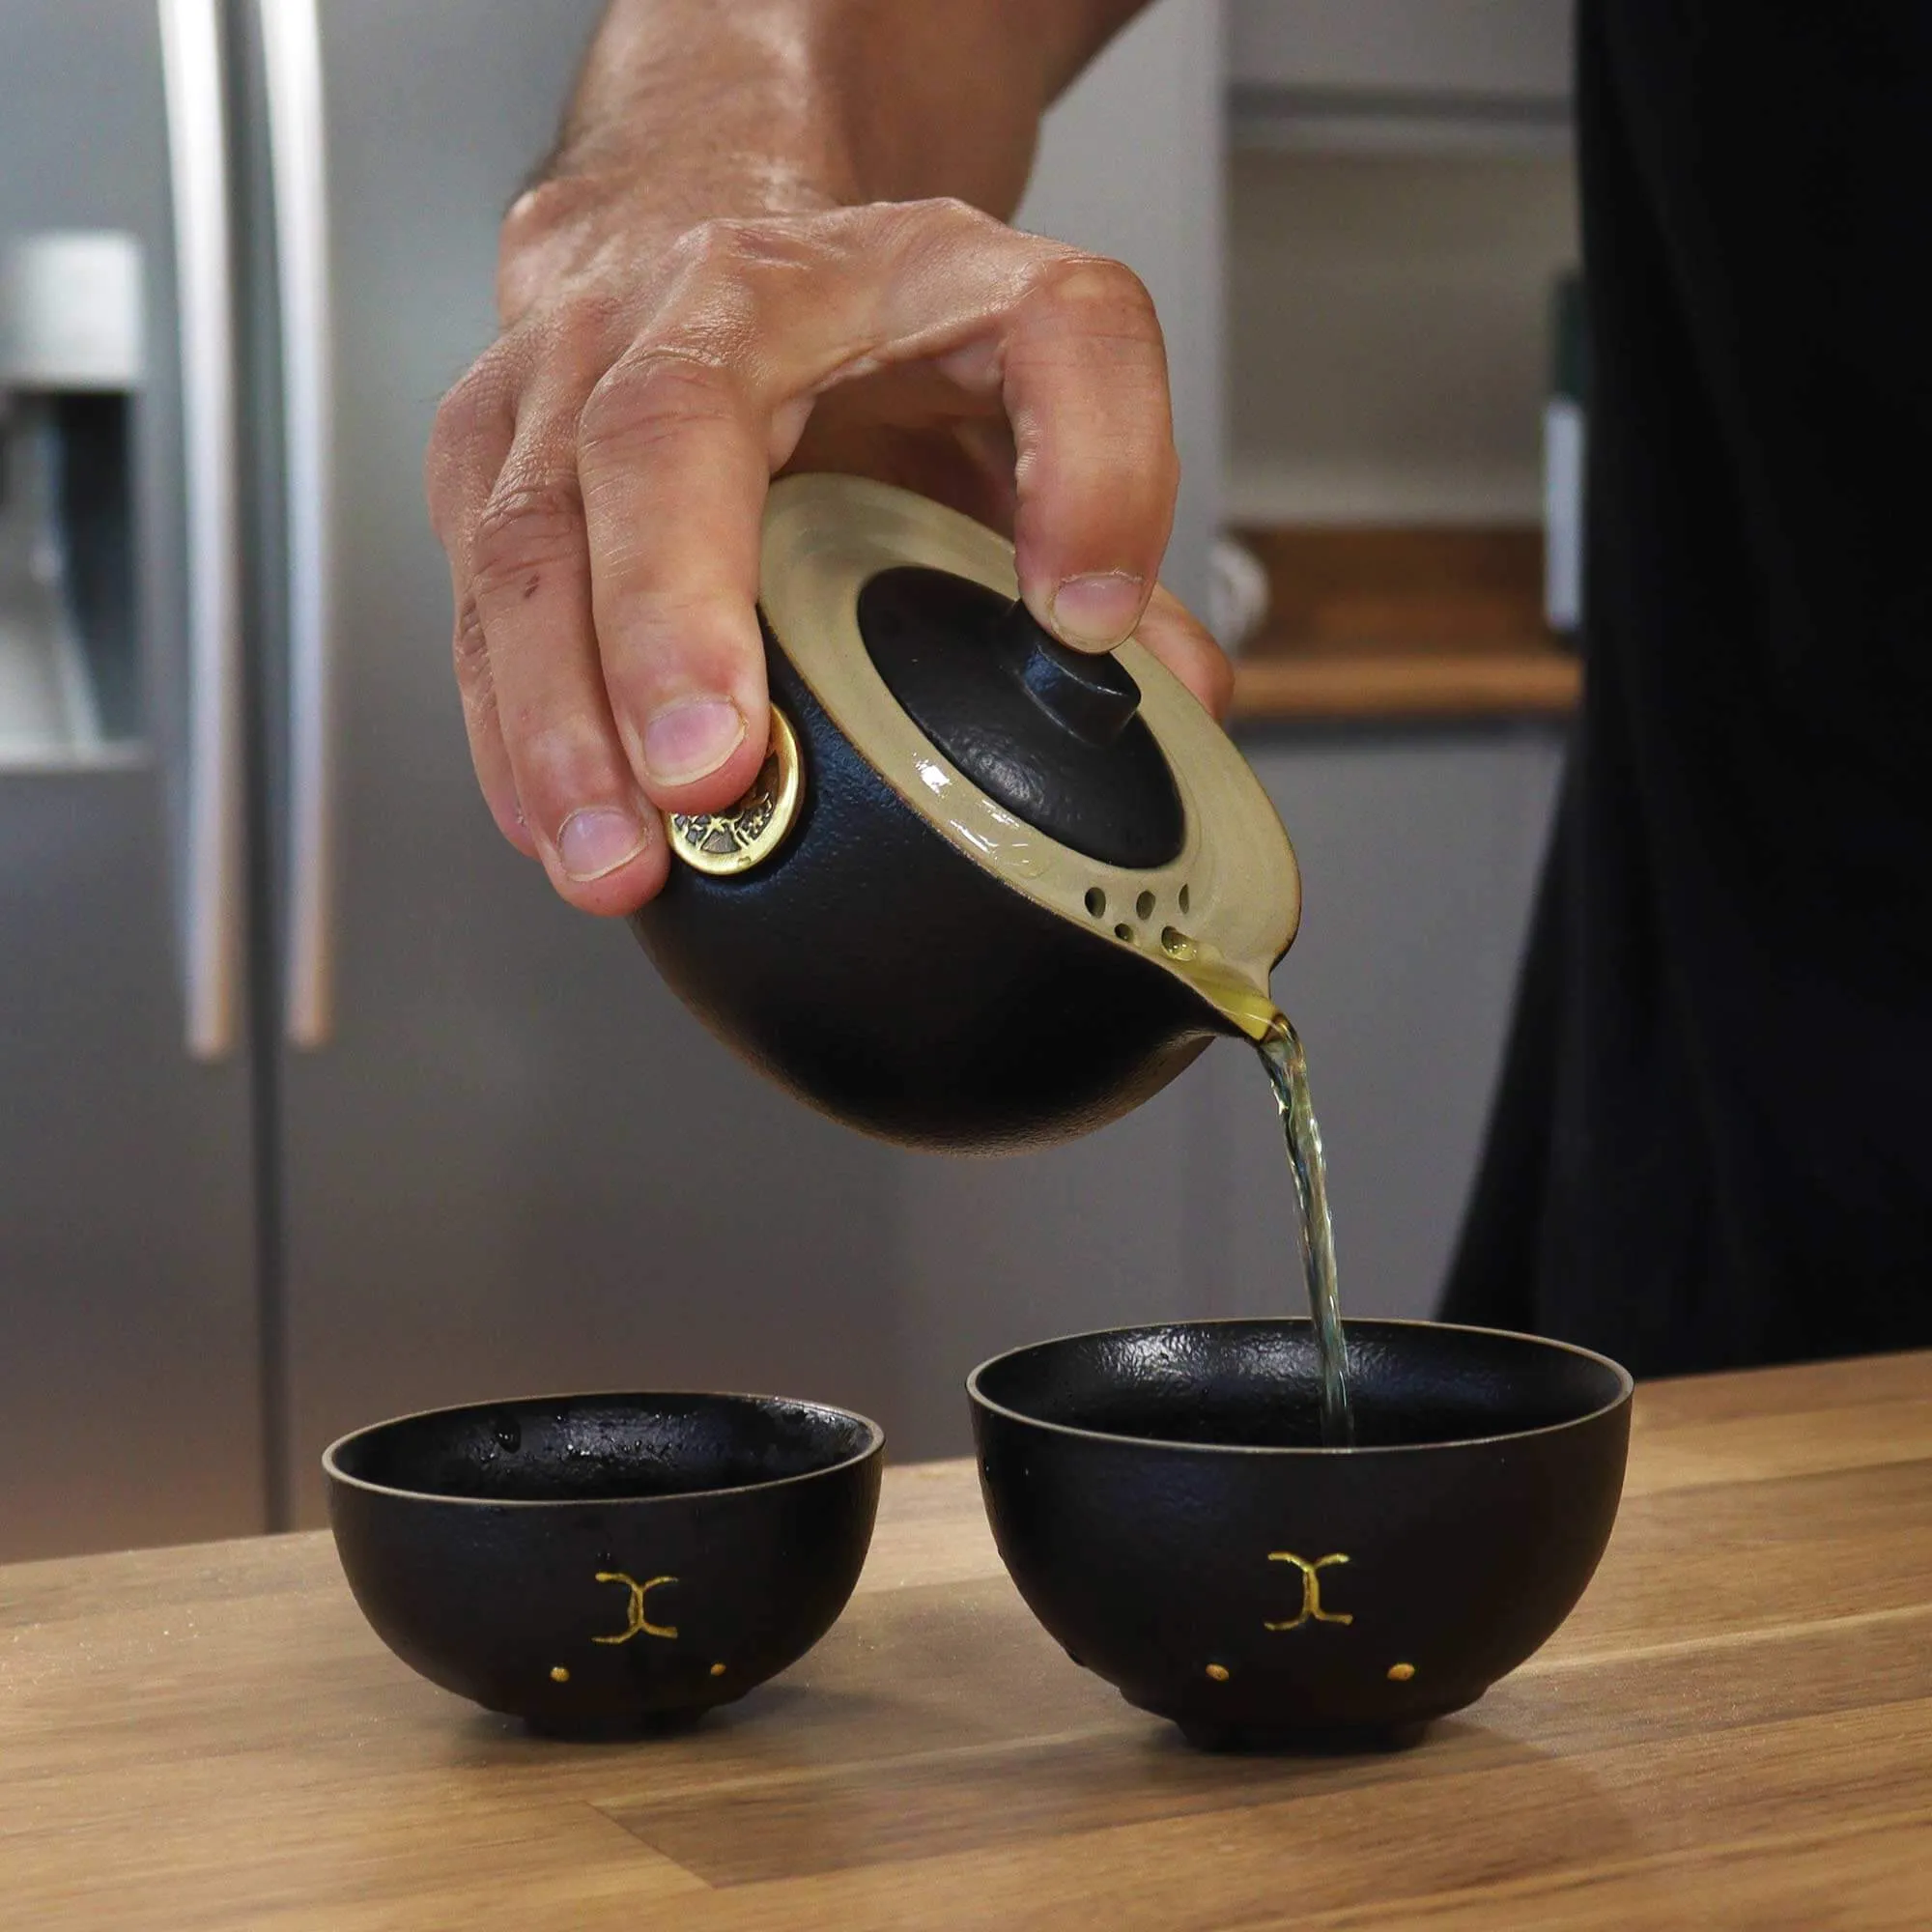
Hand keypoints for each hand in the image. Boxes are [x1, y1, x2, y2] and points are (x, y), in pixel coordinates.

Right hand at [426, 189, 1230, 915]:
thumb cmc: (865, 318)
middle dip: (670, 619)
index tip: (1067, 616)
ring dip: (562, 712)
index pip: (971, 337)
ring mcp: (558, 376)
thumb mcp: (1031, 350)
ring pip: (529, 535)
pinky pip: (481, 601)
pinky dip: (511, 725)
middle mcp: (686, 303)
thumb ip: (1112, 486)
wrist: (702, 224)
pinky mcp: (485, 457)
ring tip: (616, 857)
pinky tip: (554, 823)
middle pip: (654, 436)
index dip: (1037, 464)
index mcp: (860, 274)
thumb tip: (1156, 671)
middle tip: (710, 776)